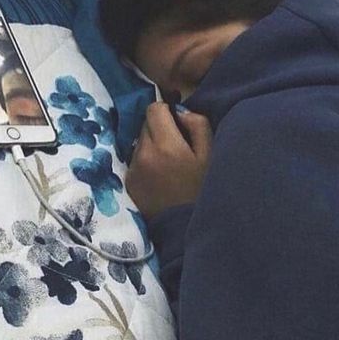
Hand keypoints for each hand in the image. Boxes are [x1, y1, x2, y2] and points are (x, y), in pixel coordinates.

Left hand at [126, 102, 212, 219]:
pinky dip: (145, 160)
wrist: (186, 230)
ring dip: (151, 144)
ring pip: (139, 141)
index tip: (177, 122)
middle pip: (145, 124)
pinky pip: (135, 159)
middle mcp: (143, 154)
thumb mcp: (210, 155)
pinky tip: (159, 176)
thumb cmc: (203, 190)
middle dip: (159, 128)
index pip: (154, 109)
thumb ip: (198, 125)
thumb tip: (180, 112)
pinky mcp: (128, 182)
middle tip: (176, 145)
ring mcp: (133, 169)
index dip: (166, 111)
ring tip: (168, 163)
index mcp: (166, 145)